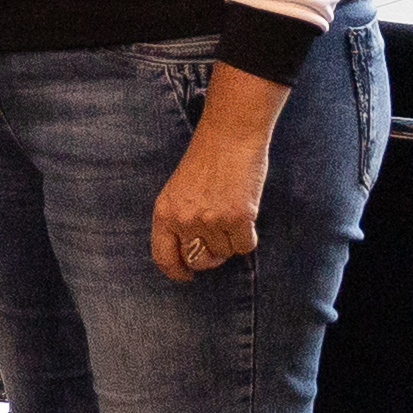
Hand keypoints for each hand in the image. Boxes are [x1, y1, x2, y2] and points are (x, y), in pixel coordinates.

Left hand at [150, 67, 287, 283]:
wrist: (230, 136)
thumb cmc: (206, 161)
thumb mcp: (177, 191)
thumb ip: (178, 220)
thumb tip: (190, 254)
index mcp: (164, 213)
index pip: (164, 257)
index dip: (176, 271)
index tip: (186, 275)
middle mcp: (184, 220)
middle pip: (198, 261)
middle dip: (210, 257)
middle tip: (218, 240)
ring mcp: (211, 221)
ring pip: (225, 253)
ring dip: (231, 240)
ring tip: (231, 212)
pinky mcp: (238, 219)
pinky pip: (245, 246)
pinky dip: (248, 236)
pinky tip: (246, 216)